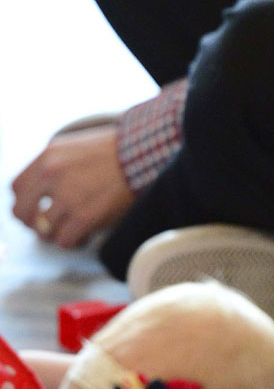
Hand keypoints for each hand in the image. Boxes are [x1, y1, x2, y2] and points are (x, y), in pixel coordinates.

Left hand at [11, 125, 133, 247]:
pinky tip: (83, 235)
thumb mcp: (73, 147)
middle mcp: (52, 177)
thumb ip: (52, 165)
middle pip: (22, 212)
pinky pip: (65, 240)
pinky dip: (72, 242)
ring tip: (72, 230)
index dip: (25, 202)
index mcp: (47, 158)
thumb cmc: (114, 152)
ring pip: (44, 230)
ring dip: (56, 233)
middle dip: (33, 222)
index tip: (36, 208)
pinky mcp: (86, 216)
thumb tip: (41, 191)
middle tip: (47, 226)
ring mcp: (68, 197)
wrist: (143, 155)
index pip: (16, 189)